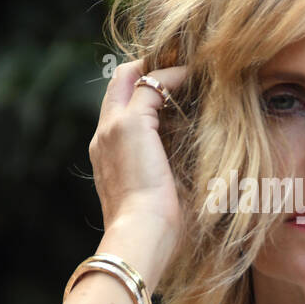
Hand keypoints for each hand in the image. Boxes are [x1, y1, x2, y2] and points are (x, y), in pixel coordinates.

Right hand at [89, 59, 188, 275]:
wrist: (141, 235)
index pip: (119, 108)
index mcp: (107, 155)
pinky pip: (152, 84)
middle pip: (119, 82)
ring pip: (131, 76)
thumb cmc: (157, 229)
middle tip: (184, 68)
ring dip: (163, 69)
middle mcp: (103, 136)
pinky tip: (196, 80)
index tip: (177, 90)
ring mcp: (113, 127)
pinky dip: (176, 77)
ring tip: (194, 68)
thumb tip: (201, 166)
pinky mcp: (130, 123)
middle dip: (149, 69)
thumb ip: (170, 173)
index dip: (144, 92)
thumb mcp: (161, 195)